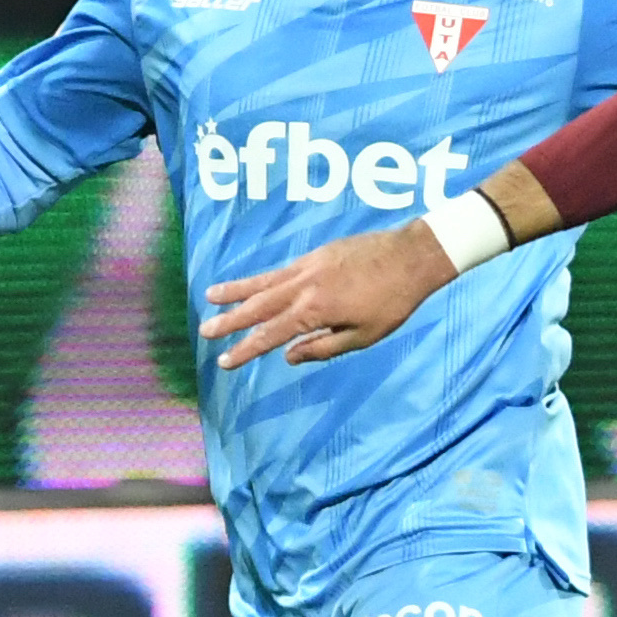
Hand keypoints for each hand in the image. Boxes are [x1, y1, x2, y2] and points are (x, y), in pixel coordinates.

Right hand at [197, 221, 455, 369]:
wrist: (412, 256)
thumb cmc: (394, 302)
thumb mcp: (364, 335)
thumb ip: (323, 347)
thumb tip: (289, 356)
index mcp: (315, 310)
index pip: (270, 334)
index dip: (245, 349)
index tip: (224, 361)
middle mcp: (304, 286)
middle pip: (259, 306)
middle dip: (230, 320)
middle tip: (205, 331)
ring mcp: (308, 266)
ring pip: (264, 282)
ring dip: (236, 291)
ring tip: (211, 296)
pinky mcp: (316, 254)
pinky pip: (280, 270)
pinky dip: (261, 279)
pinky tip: (252, 284)